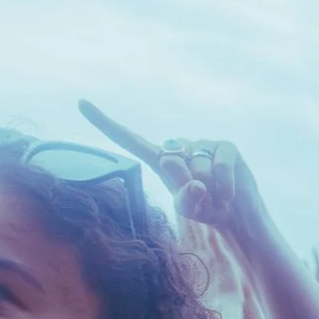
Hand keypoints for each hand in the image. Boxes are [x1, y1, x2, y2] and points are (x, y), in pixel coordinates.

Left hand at [78, 101, 276, 250]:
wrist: (237, 215)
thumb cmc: (207, 208)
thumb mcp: (189, 209)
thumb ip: (184, 198)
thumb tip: (196, 182)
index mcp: (159, 159)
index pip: (129, 139)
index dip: (105, 123)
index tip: (81, 103)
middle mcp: (178, 146)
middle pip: (170, 163)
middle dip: (187, 186)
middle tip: (202, 198)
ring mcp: (202, 144)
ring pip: (197, 168)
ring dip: (210, 191)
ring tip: (217, 197)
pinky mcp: (224, 146)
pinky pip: (220, 164)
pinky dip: (224, 185)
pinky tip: (228, 195)